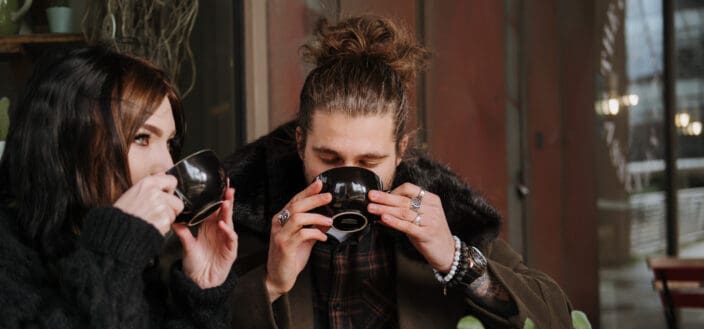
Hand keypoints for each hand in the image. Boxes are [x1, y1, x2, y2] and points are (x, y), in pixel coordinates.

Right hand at [114, 173, 183, 235]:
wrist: (116, 231)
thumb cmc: (122, 214)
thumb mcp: (133, 192)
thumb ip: (151, 186)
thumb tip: (163, 176)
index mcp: (148, 183)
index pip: (172, 181)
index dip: (170, 191)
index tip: (166, 196)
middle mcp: (155, 193)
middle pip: (177, 201)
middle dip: (171, 208)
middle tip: (157, 213)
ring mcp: (160, 206)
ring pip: (174, 214)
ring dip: (166, 219)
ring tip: (151, 220)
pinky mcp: (163, 220)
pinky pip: (170, 225)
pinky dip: (163, 228)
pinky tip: (151, 226)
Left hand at [174, 182, 237, 288]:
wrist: (200, 282)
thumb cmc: (195, 264)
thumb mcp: (187, 246)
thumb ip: (182, 232)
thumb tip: (173, 219)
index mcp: (208, 227)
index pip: (214, 209)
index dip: (216, 197)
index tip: (217, 185)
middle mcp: (219, 231)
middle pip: (224, 212)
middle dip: (227, 199)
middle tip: (227, 188)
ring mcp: (226, 239)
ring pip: (229, 222)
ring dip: (228, 212)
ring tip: (226, 202)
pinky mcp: (230, 250)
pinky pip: (231, 238)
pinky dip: (228, 231)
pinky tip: (222, 225)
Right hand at [265, 179, 332, 301]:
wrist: (278, 277)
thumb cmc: (290, 257)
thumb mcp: (303, 240)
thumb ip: (313, 228)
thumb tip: (328, 219)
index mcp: (282, 219)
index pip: (295, 200)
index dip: (307, 191)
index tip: (320, 184)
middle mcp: (279, 224)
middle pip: (296, 205)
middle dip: (314, 199)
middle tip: (329, 196)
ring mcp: (280, 234)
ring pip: (297, 217)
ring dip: (316, 217)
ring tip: (329, 221)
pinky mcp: (284, 246)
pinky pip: (302, 234)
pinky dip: (315, 233)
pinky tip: (323, 237)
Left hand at [368, 183, 455, 271]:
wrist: (448, 252)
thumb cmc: (431, 233)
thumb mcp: (421, 218)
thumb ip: (404, 212)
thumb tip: (381, 209)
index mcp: (432, 200)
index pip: (410, 188)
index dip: (394, 191)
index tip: (381, 195)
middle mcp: (432, 209)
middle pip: (404, 200)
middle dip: (385, 198)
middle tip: (370, 196)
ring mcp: (430, 221)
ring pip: (404, 212)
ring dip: (385, 209)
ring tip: (372, 208)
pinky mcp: (426, 234)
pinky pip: (407, 226)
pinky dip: (394, 221)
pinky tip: (383, 218)